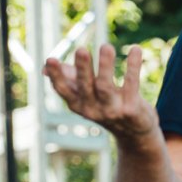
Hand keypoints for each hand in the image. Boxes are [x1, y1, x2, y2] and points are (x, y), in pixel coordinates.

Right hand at [42, 45, 158, 142]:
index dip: (56, 76)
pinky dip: (133, 66)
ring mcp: (112, 110)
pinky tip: (136, 49)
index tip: (50, 59)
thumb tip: (45, 67)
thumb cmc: (107, 108)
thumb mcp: (86, 97)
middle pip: (85, 86)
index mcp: (78, 105)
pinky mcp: (131, 109)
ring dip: (106, 65)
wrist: (135, 134)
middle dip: (82, 68)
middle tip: (81, 49)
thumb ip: (69, 80)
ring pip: (106, 86)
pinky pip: (132, 84)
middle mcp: (93, 109)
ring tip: (106, 47)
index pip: (63, 90)